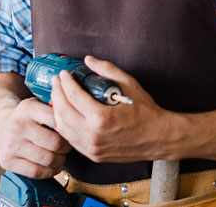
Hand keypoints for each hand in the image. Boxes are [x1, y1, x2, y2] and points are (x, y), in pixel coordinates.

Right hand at [0, 96, 71, 177]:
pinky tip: (53, 167)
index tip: (73, 133)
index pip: (58, 121)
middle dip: (67, 148)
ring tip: (61, 158)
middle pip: (55, 143)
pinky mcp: (6, 161)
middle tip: (68, 148)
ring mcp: (10, 144)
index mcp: (28, 108)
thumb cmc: (29, 116)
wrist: (2, 124)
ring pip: (47, 159)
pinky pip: (36, 171)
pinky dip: (49, 172)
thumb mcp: (40, 105)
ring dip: (60, 161)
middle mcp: (17, 126)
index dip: (70, 130)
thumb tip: (79, 122)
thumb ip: (57, 110)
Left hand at [50, 56, 180, 162]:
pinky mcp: (93, 155)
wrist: (159, 137)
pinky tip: (66, 115)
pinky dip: (65, 126)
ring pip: (62, 129)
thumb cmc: (146, 112)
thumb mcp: (129, 84)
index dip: (65, 83)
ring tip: (59, 97)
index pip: (73, 97)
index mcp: (101, 118)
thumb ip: (107, 70)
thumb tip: (89, 60)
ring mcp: (91, 148)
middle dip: (57, 94)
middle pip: (62, 112)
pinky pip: (71, 140)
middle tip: (57, 82)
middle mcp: (92, 135)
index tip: (64, 74)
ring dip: (57, 111)